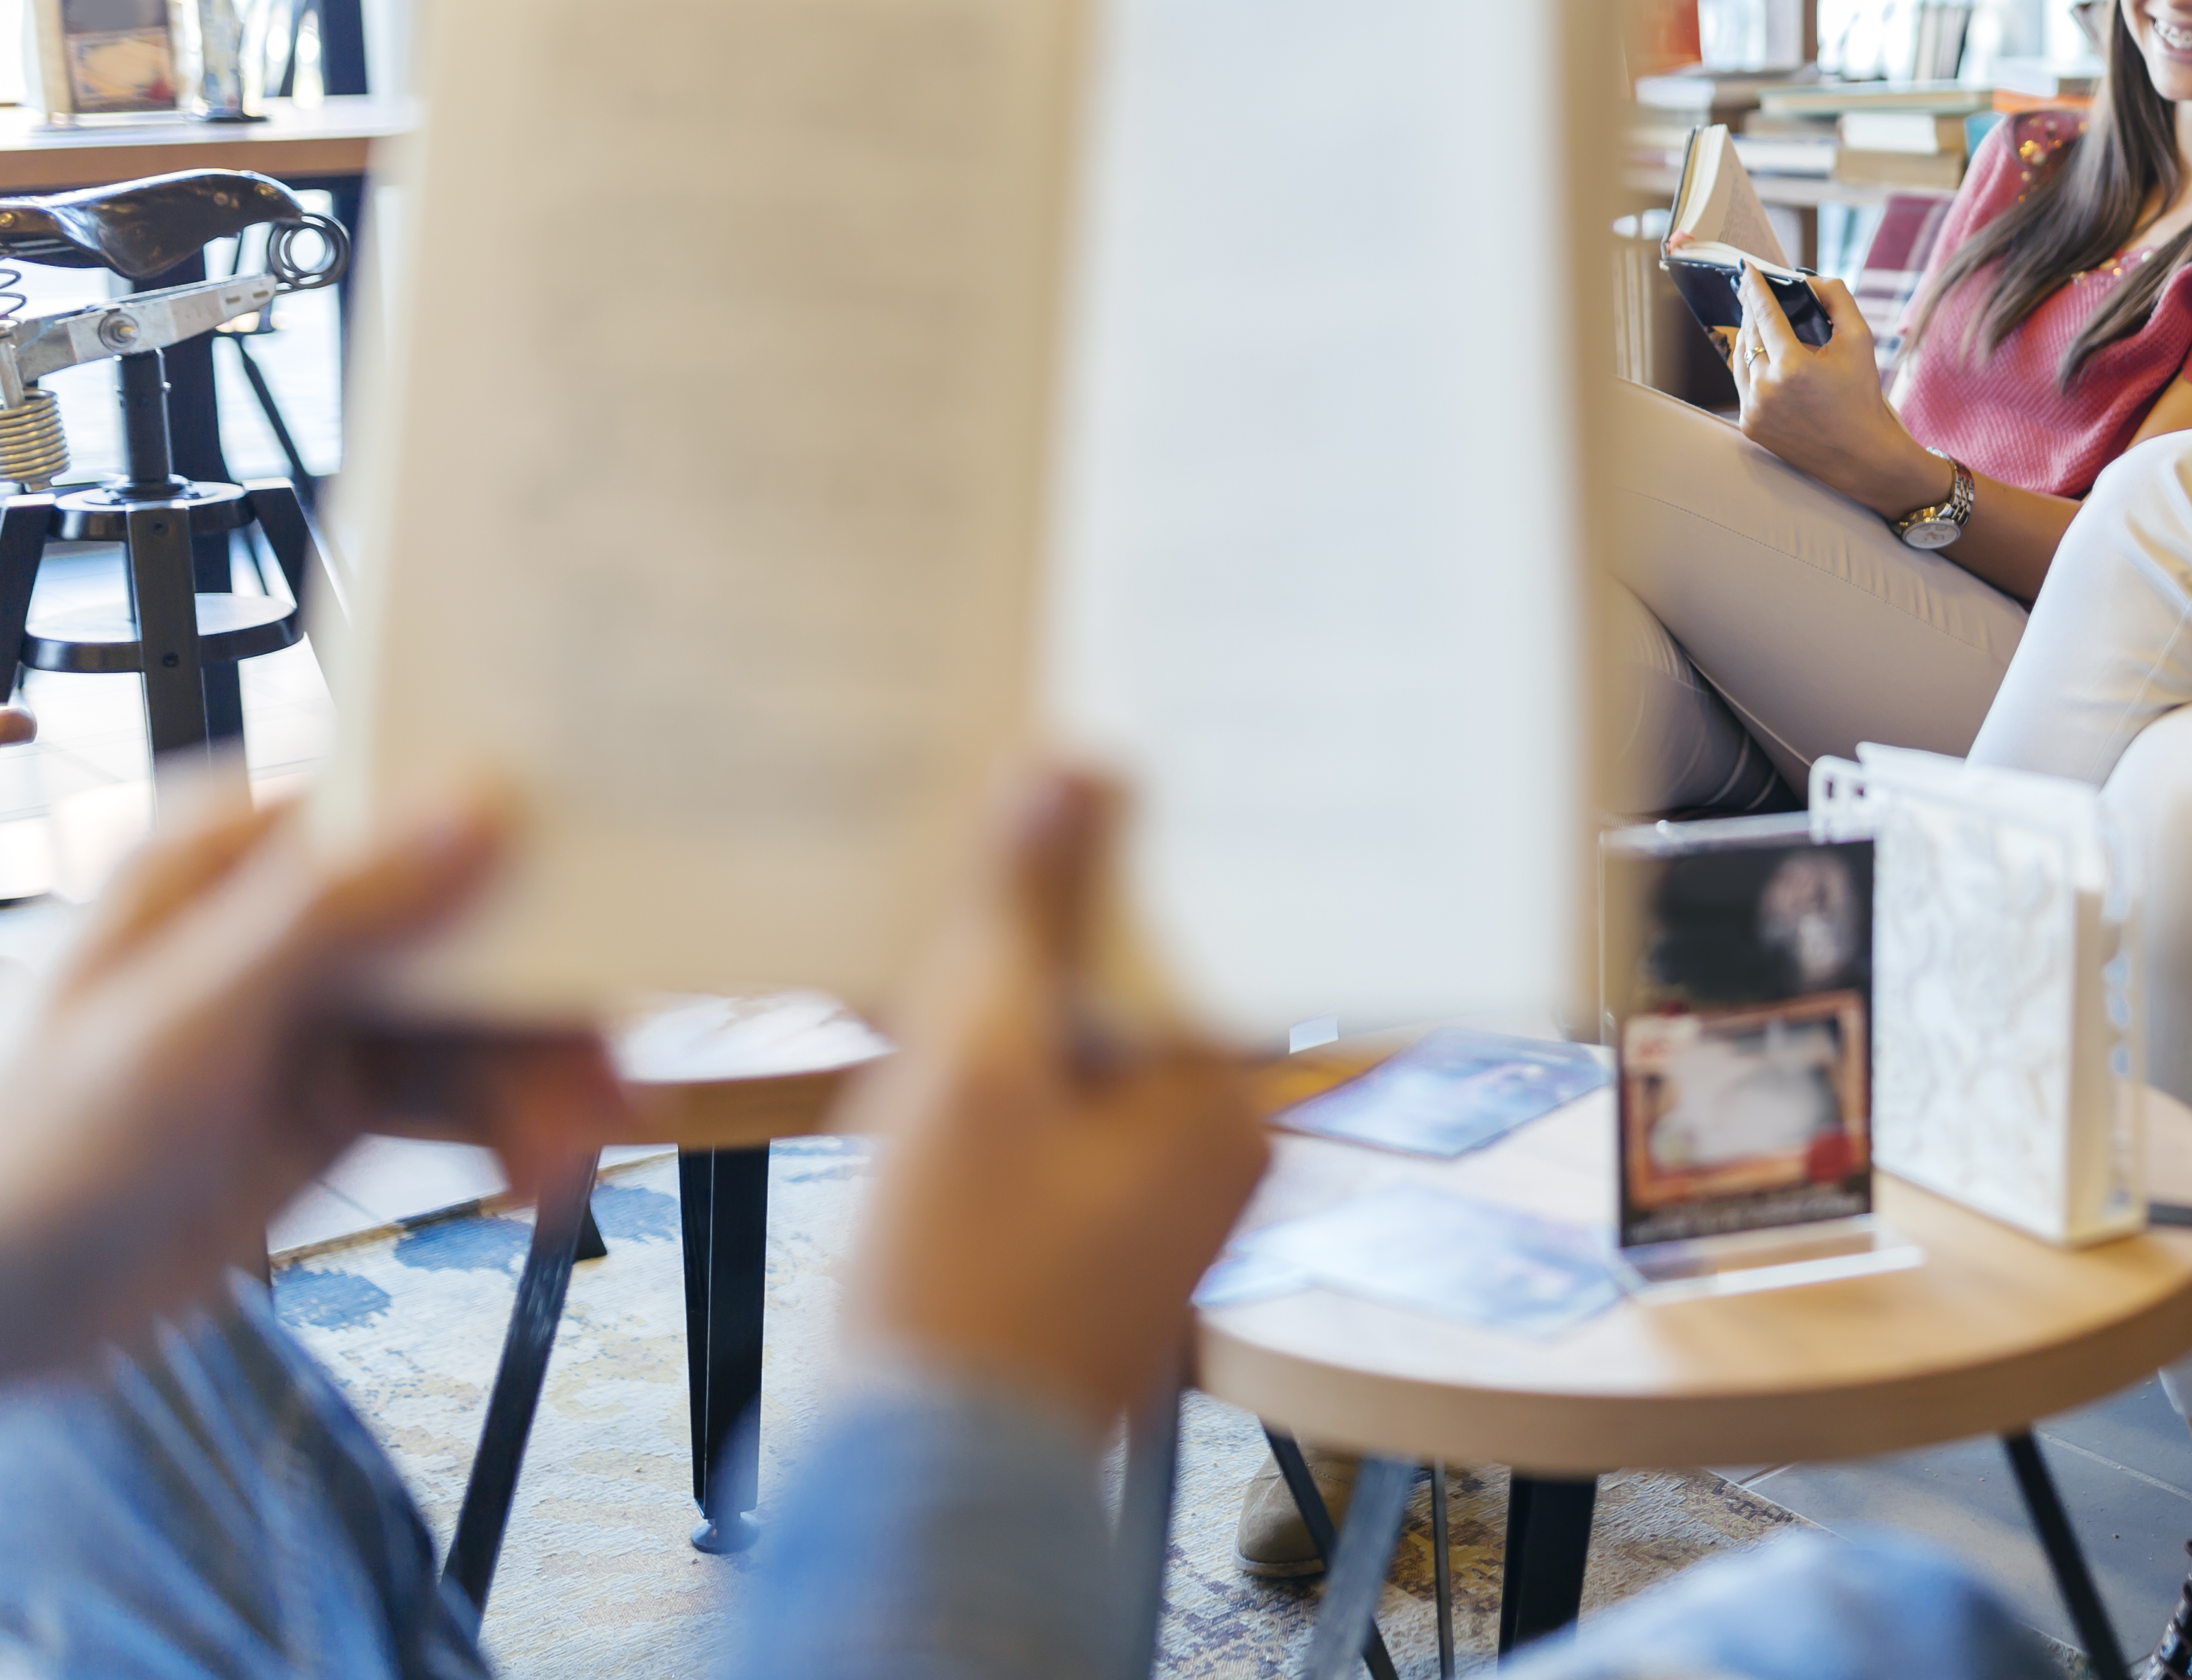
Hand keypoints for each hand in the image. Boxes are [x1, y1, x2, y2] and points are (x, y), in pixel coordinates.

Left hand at [0, 784, 620, 1381]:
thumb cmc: (39, 1155)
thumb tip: (465, 806)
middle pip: (469, 921)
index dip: (521, 834)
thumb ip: (328, 914)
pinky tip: (527, 1171)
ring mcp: (323, 1003)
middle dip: (541, 1004)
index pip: (408, 804)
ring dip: (533, 1083)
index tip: (609, 883)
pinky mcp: (345, 1086)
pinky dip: (504, 1127)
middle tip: (600, 1072)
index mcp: (233, 852)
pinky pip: (457, 1087)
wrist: (4, 1309)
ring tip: (560, 1155)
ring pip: (477, 1016)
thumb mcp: (186, 1023)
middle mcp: (290, 913)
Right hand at [840, 765, 1267, 1434]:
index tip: (1095, 756)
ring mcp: (1167, 1190)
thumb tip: (1075, 761)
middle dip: (1066, 911)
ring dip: (1027, 987)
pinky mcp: (1105, 1226)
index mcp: (1225, 1093)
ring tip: (949, 945)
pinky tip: (939, 1056)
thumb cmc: (956, 1283)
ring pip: (1102, 1035)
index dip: (1141, 832)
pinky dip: (1015, 1067)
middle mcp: (1224, 1139)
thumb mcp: (977, 1062)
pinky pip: (1074, 1104)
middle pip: (1153, 971)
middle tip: (999, 831)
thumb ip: (1025, 910)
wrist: (923, 1477)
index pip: (1208, 915)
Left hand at [1727, 267, 1947, 517]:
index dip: (1756, 287)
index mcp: (1792, 366)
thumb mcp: (1860, 341)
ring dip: (1747, 336)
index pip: (1764, 313)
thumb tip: (1808, 281)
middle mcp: (1766, 389)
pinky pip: (1741, 384)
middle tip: (1753, 291)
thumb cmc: (1862, 396)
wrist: (1862, 456)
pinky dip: (1750, 366)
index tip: (1748, 269)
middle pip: (1748, 334)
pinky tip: (1761, 355)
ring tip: (1758, 321)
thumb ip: (1836, 299)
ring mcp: (1753, 410)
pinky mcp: (1749, 425)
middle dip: (1751, 309)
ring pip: (1739, 358)